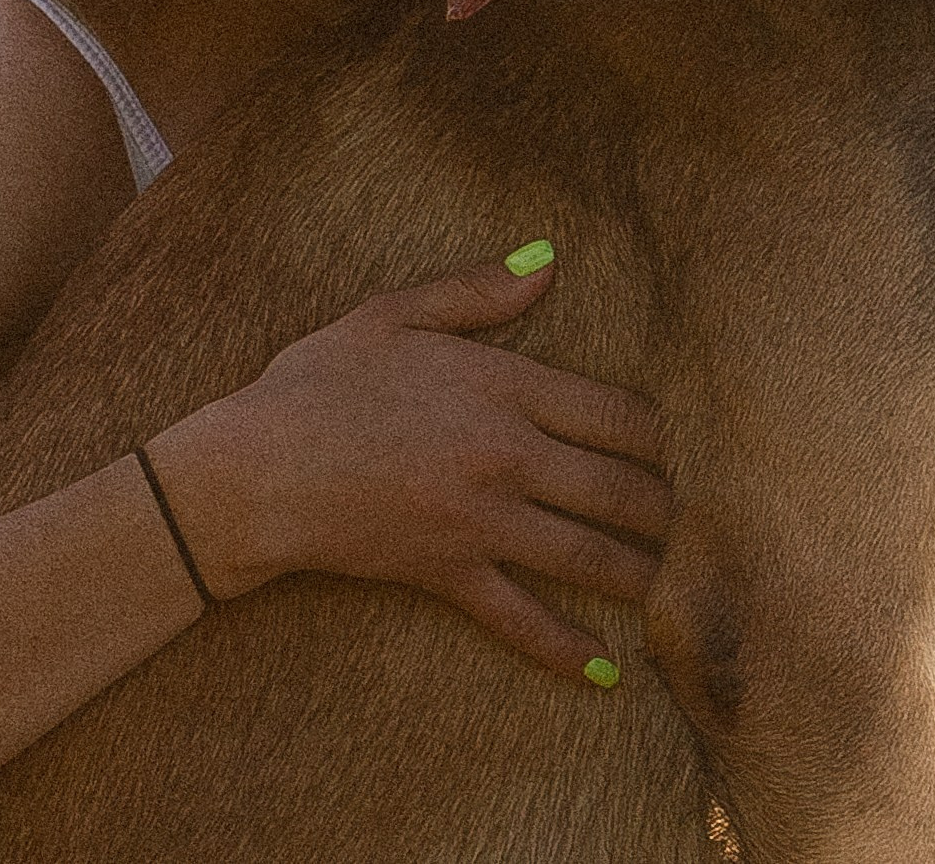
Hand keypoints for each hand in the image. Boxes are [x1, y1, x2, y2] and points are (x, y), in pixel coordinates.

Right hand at [144, 249, 669, 678]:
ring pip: (590, 557)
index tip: (664, 446)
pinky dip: (569, 651)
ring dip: (640, 574)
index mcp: (502, 385)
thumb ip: (477, 291)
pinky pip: (523, 620)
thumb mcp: (393, 314)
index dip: (655, 434)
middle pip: (620, 488)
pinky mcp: (451, 576)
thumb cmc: (319, 381)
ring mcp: (483, 522)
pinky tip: (607, 671)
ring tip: (663, 581)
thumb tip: (547, 263)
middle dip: (663, 507)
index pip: (616, 413)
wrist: (257, 468)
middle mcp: (507, 456)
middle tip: (677, 516)